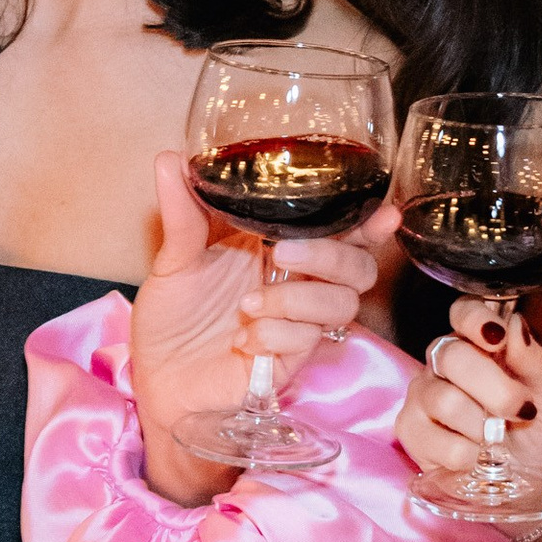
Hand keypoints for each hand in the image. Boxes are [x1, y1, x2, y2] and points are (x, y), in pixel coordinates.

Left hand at [130, 151, 394, 506]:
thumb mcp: (173, 259)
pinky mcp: (289, 362)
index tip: (383, 213)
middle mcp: (296, 284)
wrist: (158, 381)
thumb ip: (182, 211)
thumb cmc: (171, 319)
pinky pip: (308, 342)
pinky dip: (277, 335)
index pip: (340, 232)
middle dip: (331, 257)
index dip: (368, 222)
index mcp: (277, 249)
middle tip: (280, 254)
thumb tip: (170, 159)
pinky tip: (245, 338)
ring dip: (298, 299)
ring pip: (342, 305)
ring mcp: (297, 324)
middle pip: (358, 267)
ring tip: (249, 304)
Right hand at [397, 300, 541, 493]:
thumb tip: (516, 326)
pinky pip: (431, 437)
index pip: (464, 312)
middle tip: (522, 412)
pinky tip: (476, 457)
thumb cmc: (539, 430)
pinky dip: (464, 454)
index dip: (475, 319)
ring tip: (498, 440)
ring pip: (443, 399)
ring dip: (481, 426)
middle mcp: (445, 362)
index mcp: (480, 344)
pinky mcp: (410, 429)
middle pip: (452, 356)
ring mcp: (423, 394)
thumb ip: (537, 362)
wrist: (530, 478)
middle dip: (495, 389)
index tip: (497, 338)